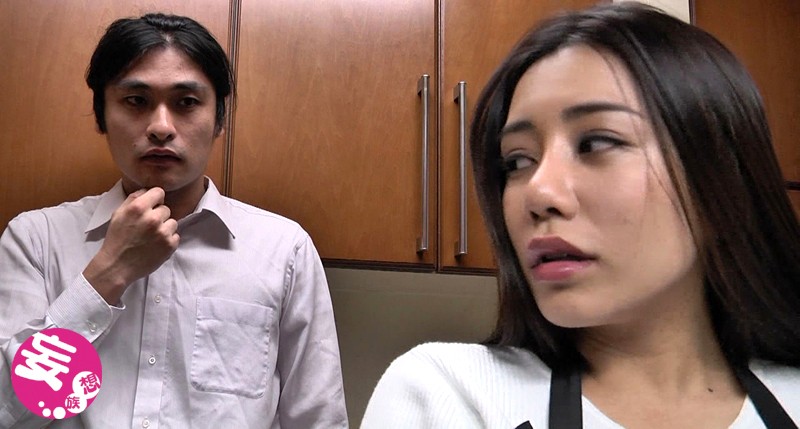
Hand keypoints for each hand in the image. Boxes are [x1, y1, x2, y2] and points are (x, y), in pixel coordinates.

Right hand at [83, 187, 179, 303]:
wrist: (117, 266)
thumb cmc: (117, 239)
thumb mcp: (118, 214)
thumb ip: (134, 198)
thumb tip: (148, 190)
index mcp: (138, 208)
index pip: (159, 192)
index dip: (155, 199)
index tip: (151, 206)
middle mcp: (153, 218)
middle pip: (166, 209)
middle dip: (158, 215)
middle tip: (146, 226)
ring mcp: (163, 232)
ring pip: (173, 222)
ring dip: (165, 228)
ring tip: (151, 236)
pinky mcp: (170, 245)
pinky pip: (176, 236)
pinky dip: (168, 240)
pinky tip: (155, 245)